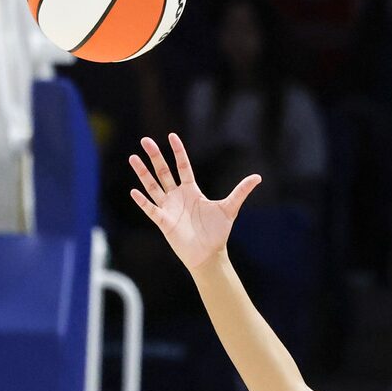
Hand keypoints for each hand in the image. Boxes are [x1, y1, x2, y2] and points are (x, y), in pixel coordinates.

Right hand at [128, 134, 259, 270]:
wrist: (208, 254)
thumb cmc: (217, 232)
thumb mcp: (230, 208)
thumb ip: (241, 191)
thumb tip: (258, 177)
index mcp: (192, 190)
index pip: (182, 166)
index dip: (178, 152)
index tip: (171, 136)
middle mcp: (178, 196)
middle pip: (163, 172)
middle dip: (155, 156)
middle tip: (145, 140)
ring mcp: (169, 208)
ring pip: (153, 186)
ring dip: (143, 173)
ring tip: (133, 158)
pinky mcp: (163, 222)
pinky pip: (151, 209)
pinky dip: (142, 201)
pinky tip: (134, 191)